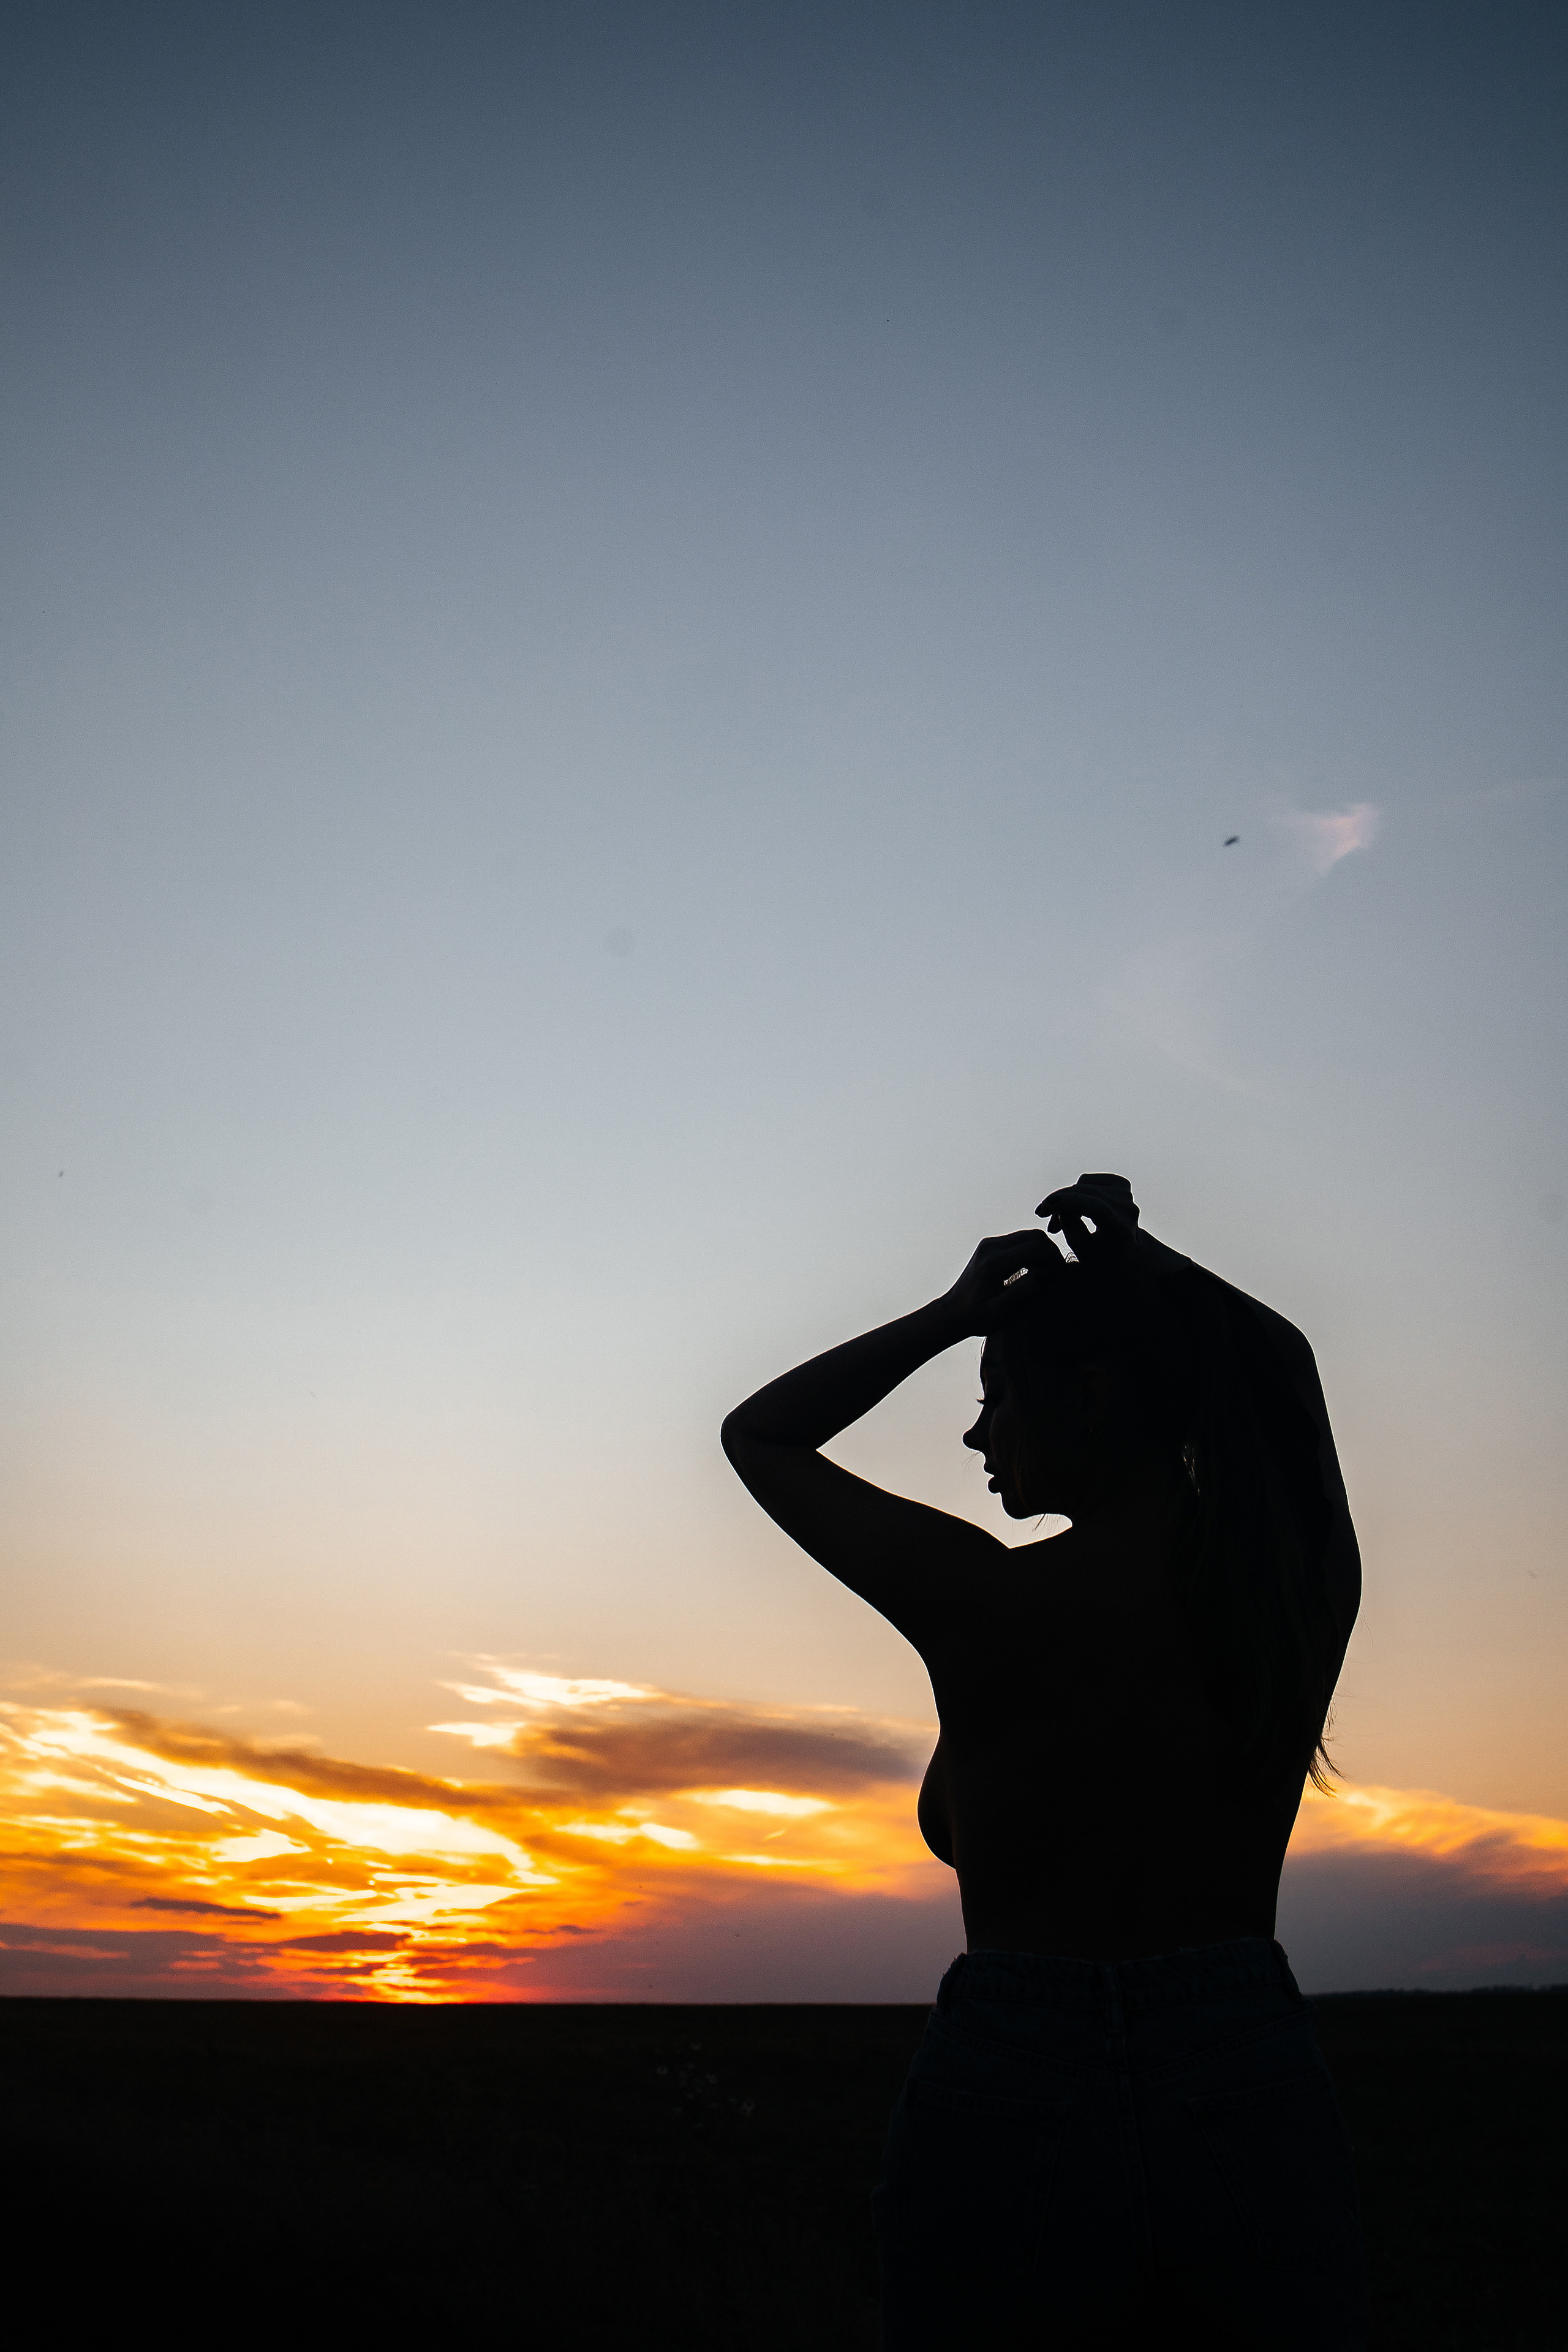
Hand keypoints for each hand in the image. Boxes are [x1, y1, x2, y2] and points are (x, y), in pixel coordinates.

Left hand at [937, 1229, 1059, 1338]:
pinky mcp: (990, 1245)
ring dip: (1043, 1251)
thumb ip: (1024, 1291)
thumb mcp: (1001, 1311)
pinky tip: (1035, 1270)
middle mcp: (990, 1247)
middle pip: (1034, 1236)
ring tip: (1049, 1273)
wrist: (951, 1313)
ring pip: (1028, 1235)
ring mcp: (989, 1243)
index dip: (1055, 1259)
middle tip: (1059, 1274)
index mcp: (994, 1262)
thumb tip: (1048, 1273)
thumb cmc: (976, 1318)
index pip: (1036, 1248)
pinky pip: (1019, 1240)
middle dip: (1051, 1252)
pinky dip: (1032, 1251)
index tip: (1062, 1277)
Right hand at [1035, 1173, 1139, 1273]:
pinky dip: (1076, 1193)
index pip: (1096, 1207)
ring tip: (1058, 1222)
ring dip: (1065, 1199)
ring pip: (1082, 1185)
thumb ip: (1070, 1228)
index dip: (1067, 1203)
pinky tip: (1073, 1210)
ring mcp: (1127, 1195)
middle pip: (1084, 1193)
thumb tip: (1062, 1203)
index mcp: (1122, 1230)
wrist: (1126, 1256)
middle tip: (1042, 1217)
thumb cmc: (1101, 1260)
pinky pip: (1087, 1181)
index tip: (1042, 1210)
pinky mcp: (1122, 1185)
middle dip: (1058, 1202)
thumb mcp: (1082, 1254)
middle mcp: (1128, 1209)